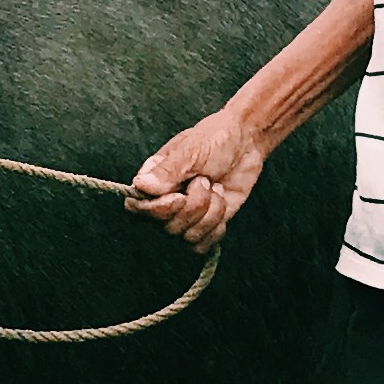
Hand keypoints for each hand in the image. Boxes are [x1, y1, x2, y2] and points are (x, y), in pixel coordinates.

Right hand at [128, 103, 268, 251]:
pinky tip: (222, 203)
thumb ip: (167, 170)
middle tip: (205, 180)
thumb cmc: (216, 138)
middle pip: (167, 226)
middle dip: (195, 205)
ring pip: (188, 237)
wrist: (247, 142)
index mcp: (154, 180)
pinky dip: (217, 226)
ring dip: (211, 212)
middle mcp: (165, 200)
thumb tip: (140, 185)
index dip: (158, 209)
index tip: (180, 196)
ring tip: (216, 188)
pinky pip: (203, 245)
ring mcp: (185, 215)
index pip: (137, 208)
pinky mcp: (204, 225)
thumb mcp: (192, 149)